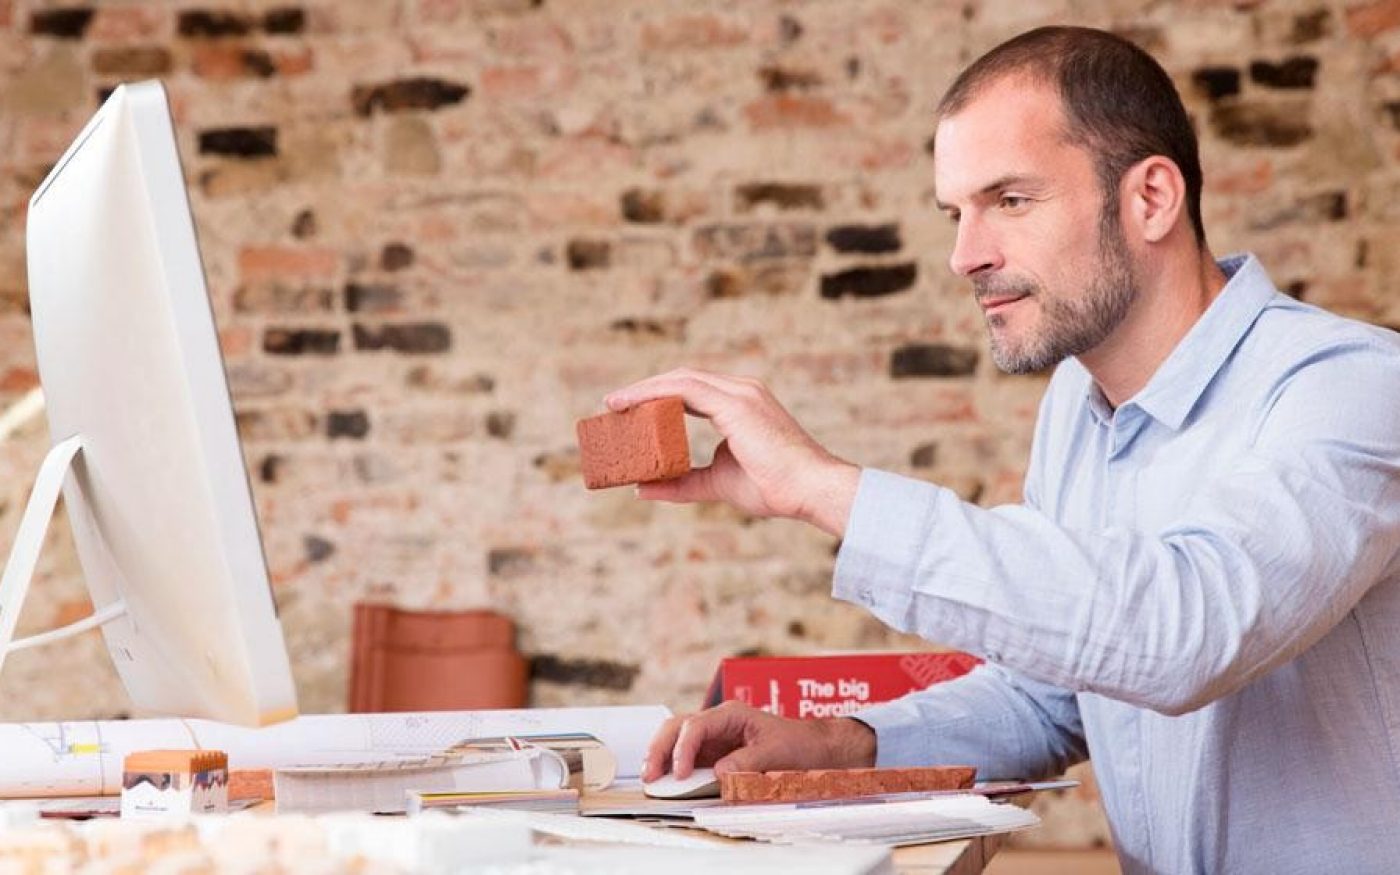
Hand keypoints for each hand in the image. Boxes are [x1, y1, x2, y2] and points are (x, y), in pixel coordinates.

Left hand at [604, 368, 860, 536]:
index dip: (657, 397)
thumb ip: (682, 483)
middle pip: (682, 380)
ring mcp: (740, 393)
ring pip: (680, 379)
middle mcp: (741, 390)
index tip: (628, 411)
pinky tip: (631, 405)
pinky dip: (654, 393)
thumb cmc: (775, 488)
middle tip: (613, 406)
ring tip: (615, 404)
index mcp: (740, 404)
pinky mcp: (736, 403)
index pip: (690, 391)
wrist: (810, 490)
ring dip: (644, 389)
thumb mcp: (717, 484)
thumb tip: (642, 489)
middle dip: (645, 390)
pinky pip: (685, 389)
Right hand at [641, 700, 876, 780]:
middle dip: (660, 748)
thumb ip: (746, 762)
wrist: (813, 748)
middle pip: (677, 727)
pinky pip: (687, 755)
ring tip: (651, 777)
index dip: (683, 750)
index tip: (678, 773)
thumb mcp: (775, 754)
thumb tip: (718, 773)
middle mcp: (718, 722)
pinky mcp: (714, 753)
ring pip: (676, 738)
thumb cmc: (797, 744)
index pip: (696, 726)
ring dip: (661, 755)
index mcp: (731, 715)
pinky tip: (666, 779)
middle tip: (651, 775)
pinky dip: (673, 764)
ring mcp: (714, 737)